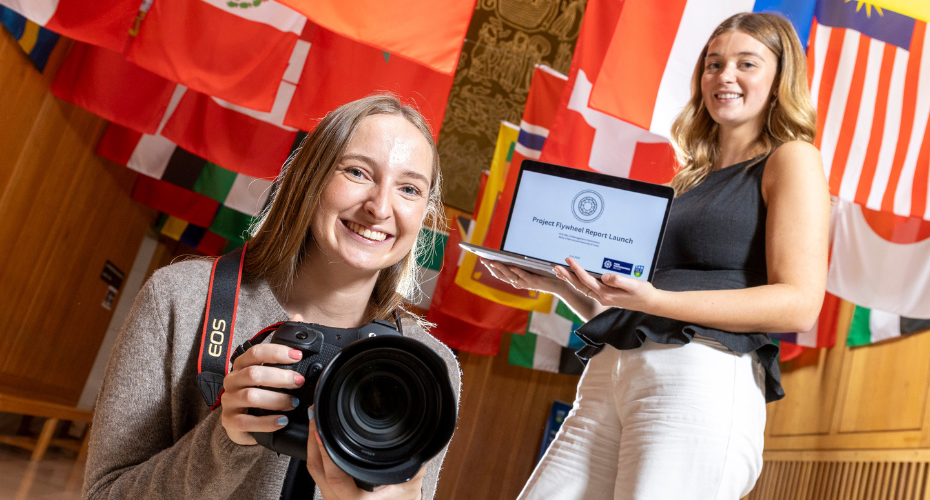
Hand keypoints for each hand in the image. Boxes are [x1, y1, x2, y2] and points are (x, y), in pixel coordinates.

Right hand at [220, 313, 305, 444]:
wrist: (241, 422)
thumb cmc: (258, 390)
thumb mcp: (269, 367)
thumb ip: (282, 345)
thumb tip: (298, 317)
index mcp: (242, 364)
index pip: (256, 352)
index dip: (277, 352)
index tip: (298, 356)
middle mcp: (232, 380)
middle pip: (254, 374)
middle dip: (280, 377)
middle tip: (299, 381)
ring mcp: (229, 401)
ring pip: (251, 397)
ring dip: (276, 400)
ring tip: (294, 403)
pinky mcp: (229, 422)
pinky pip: (246, 422)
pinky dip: (267, 422)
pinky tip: (282, 421)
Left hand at [307, 408, 424, 499]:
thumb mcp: (410, 484)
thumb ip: (412, 462)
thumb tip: (416, 436)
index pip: (335, 477)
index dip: (325, 452)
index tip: (322, 430)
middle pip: (316, 470)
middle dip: (314, 441)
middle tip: (315, 416)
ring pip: (314, 472)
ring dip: (313, 447)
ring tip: (316, 423)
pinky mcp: (332, 496)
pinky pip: (318, 475)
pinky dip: (318, 456)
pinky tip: (322, 442)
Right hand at [479, 258, 564, 294]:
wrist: (561, 282)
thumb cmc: (546, 273)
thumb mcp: (531, 266)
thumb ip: (521, 261)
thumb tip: (511, 250)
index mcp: (516, 279)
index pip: (499, 274)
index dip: (490, 267)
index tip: (482, 258)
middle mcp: (519, 282)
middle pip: (501, 275)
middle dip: (491, 266)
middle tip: (482, 258)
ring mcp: (526, 283)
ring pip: (510, 276)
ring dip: (501, 268)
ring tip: (493, 261)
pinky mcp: (535, 281)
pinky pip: (524, 276)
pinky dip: (517, 272)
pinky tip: (512, 265)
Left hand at [555, 258, 658, 312]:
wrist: (649, 303)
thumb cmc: (642, 293)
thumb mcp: (633, 285)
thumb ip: (618, 280)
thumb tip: (605, 276)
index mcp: (606, 293)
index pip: (586, 280)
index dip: (577, 269)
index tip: (569, 259)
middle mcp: (601, 297)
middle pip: (579, 285)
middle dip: (566, 276)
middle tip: (555, 267)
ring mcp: (602, 297)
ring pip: (582, 288)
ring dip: (570, 279)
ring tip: (560, 271)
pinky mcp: (605, 295)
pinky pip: (588, 288)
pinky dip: (579, 282)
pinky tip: (576, 277)